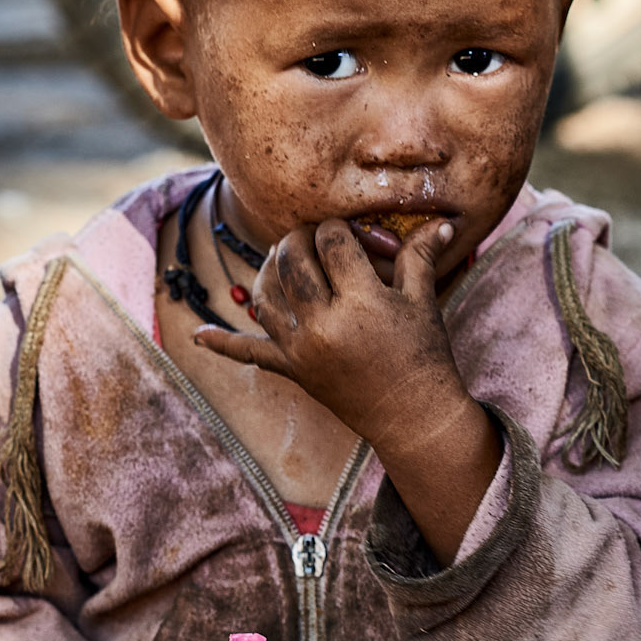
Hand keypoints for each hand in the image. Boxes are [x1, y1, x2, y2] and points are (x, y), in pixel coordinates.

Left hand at [196, 219, 501, 565]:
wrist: (413, 417)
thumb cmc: (424, 356)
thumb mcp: (422, 302)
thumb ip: (421, 257)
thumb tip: (443, 223)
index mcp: (359, 301)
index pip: (332, 241)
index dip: (339, 229)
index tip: (351, 234)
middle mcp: (322, 324)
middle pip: (292, 259)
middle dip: (300, 239)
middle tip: (314, 238)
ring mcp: (301, 349)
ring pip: (264, 294)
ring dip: (268, 270)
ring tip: (283, 258)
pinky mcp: (292, 370)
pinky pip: (250, 354)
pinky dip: (223, 344)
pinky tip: (197, 335)